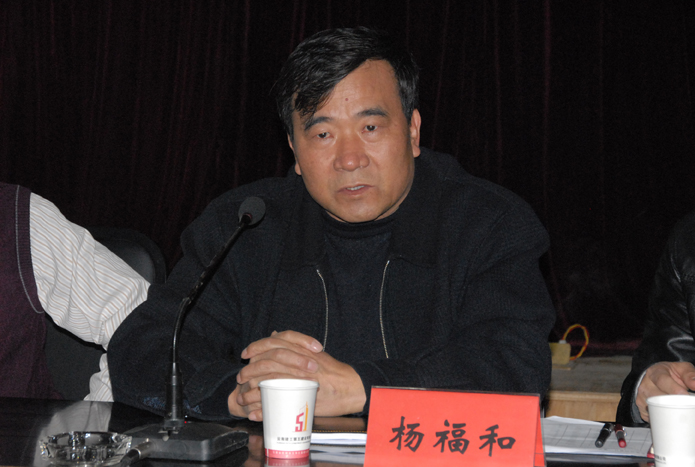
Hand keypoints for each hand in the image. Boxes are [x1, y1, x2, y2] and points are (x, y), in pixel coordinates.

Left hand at [228, 331, 365, 419]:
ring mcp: (302, 379)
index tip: (246, 354)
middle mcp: (301, 361)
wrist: (351, 387)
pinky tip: (255, 413)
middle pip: (267, 362)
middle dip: (249, 371)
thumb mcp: (313, 353)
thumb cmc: (333, 371)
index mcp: (303, 349)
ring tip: (243, 399)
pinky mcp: (303, 396)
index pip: (274, 343)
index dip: (256, 347)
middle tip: (241, 378)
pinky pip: (279, 402)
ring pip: (269, 383)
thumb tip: (274, 334)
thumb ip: (294, 344)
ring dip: (252, 392)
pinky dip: (264, 409)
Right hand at [636, 361, 694, 421]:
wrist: (654, 377)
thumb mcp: (681, 369)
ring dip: (668, 412)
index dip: (674, 389)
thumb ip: (690, 375)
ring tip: (678, 411)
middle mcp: (645, 385)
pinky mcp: (641, 408)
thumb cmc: (670, 374)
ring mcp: (641, 397)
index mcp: (655, 373)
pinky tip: (668, 415)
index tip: (685, 395)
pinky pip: (651, 418)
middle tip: (685, 406)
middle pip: (657, 398)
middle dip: (673, 404)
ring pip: (653, 409)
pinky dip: (661, 419)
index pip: (662, 380)